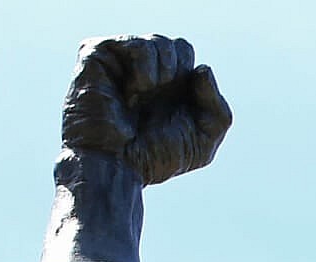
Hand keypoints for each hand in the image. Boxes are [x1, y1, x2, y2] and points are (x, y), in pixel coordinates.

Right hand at [61, 35, 231, 185]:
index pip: (185, 52)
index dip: (192, 76)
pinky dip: (143, 70)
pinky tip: (130, 92)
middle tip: (159, 99)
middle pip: (174, 45)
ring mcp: (118, 60)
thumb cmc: (154, 158)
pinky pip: (134, 44)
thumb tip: (203, 69)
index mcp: (164, 83)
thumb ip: (218, 108)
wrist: (117, 165)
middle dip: (178, 75)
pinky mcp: (96, 54)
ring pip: (157, 42)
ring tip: (143, 97)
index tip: (183, 106)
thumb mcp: (203, 140)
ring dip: (161, 74)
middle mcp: (140, 68)